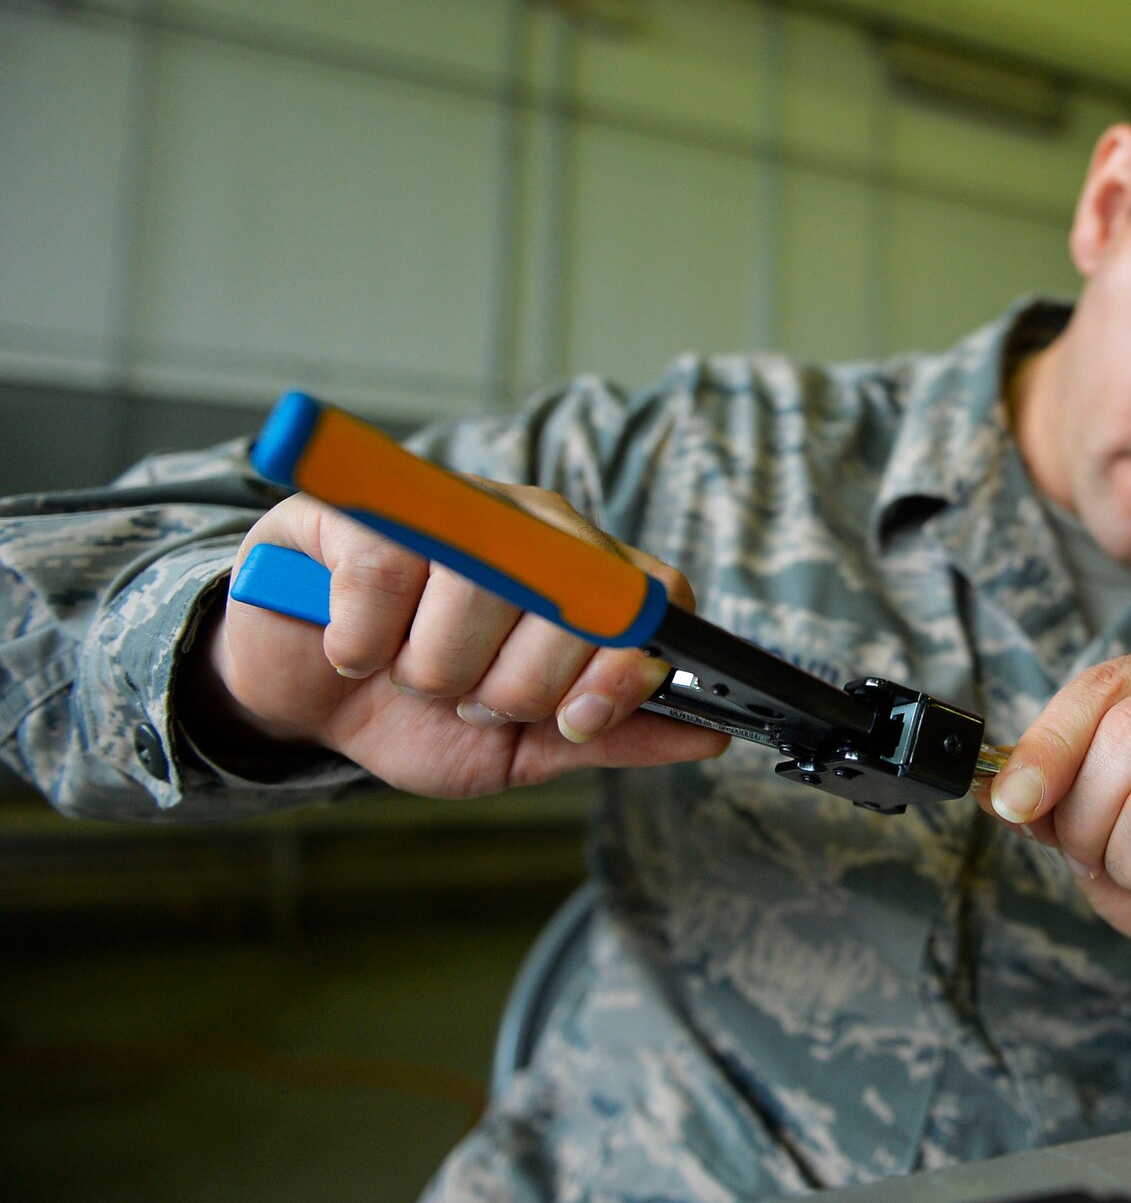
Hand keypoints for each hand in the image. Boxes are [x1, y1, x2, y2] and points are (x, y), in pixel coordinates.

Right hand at [190, 485, 727, 796]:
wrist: (300, 697)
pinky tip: (356, 643)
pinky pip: (387, 574)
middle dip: (512, 688)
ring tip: (409, 668)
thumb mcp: (525, 746)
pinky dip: (365, 639)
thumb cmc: (419, 713)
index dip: (620, 665)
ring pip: (478, 593)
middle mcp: (533, 527)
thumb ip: (611, 735)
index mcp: (586, 576)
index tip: (576, 717)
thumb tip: (709, 739)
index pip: (650, 595)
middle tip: (467, 695)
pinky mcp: (362, 506)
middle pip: (571, 603)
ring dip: (432, 669)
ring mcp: (452, 506)